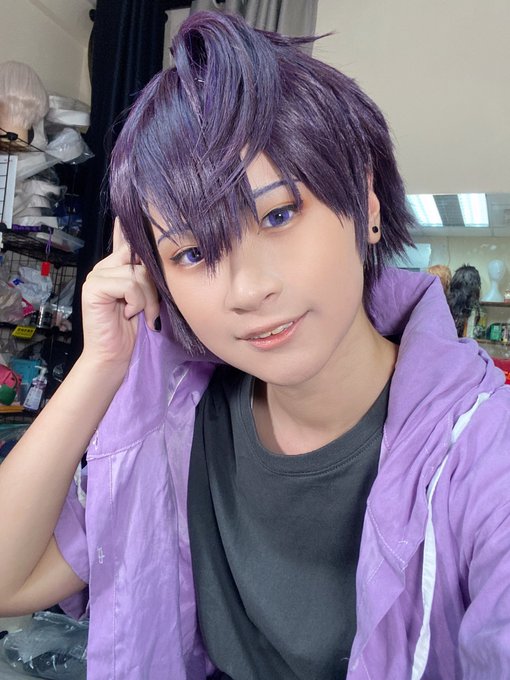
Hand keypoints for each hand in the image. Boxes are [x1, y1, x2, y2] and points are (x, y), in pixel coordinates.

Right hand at [80, 219, 159, 373]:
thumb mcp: (147, 298)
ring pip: (138, 274)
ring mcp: (97, 275)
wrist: (114, 356)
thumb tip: (164, 253)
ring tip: (142, 315)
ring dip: (148, 299)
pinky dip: (136, 302)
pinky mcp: (94, 287)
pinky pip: (129, 285)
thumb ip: (149, 277)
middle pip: (141, 258)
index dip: (135, 229)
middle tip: (151, 309)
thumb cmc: (134, 330)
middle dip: (154, 285)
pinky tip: (128, 314)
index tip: (144, 214)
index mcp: (117, 266)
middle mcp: (106, 266)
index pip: (128, 239)